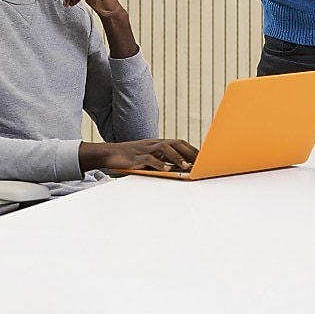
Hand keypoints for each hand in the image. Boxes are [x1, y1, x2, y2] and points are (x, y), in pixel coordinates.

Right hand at [80, 138, 199, 171]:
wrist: (109, 154)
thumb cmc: (131, 158)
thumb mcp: (149, 157)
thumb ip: (163, 160)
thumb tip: (179, 169)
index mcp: (158, 143)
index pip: (179, 143)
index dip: (192, 149)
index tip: (204, 158)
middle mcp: (154, 144)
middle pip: (175, 143)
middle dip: (189, 152)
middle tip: (201, 162)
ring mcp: (145, 149)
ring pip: (165, 149)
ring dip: (177, 158)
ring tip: (187, 167)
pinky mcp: (136, 157)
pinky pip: (149, 159)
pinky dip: (159, 164)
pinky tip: (167, 170)